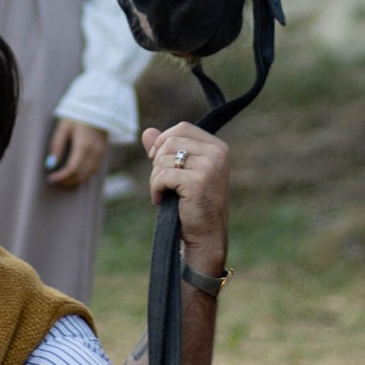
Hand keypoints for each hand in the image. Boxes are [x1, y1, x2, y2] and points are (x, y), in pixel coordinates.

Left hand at [43, 117, 109, 193]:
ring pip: (88, 175)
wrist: (97, 107)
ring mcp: (101, 153)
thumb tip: (50, 165)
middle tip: (54, 181)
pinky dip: (84, 175)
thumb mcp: (63, 127)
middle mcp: (95, 152)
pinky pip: (94, 170)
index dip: (61, 177)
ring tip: (63, 180)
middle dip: (66, 181)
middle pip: (81, 175)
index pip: (72, 169)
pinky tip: (75, 174)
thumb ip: (56, 146)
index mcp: (84, 145)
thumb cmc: (76, 116)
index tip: (50, 178)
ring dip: (75, 180)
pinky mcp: (103, 153)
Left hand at [140, 120, 228, 273]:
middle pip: (171, 140)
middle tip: (159, 182)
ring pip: (164, 158)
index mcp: (217, 147)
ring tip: (161, 193)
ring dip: (155, 177)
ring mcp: (210, 166)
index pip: (183, 128)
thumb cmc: (193, 204)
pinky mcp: (198, 181)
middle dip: (157, 161)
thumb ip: (166, 150)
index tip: (157, 161)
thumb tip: (147, 131)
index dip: (163, 141)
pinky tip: (159, 201)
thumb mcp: (181, 172)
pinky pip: (163, 175)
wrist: (206, 236)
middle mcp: (217, 153)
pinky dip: (155, 188)